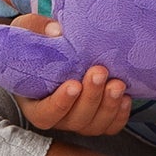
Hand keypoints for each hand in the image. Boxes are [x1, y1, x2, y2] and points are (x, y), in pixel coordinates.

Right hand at [9, 17, 132, 136]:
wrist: (59, 48)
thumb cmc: (38, 42)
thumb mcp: (28, 31)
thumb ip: (37, 29)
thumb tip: (57, 30)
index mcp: (34, 102)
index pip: (45, 114)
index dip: (60, 103)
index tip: (74, 84)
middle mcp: (57, 116)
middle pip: (74, 119)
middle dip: (91, 98)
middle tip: (100, 72)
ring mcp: (79, 119)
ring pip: (94, 124)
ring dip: (109, 106)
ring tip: (118, 84)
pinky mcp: (99, 116)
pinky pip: (111, 125)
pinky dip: (120, 115)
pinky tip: (126, 97)